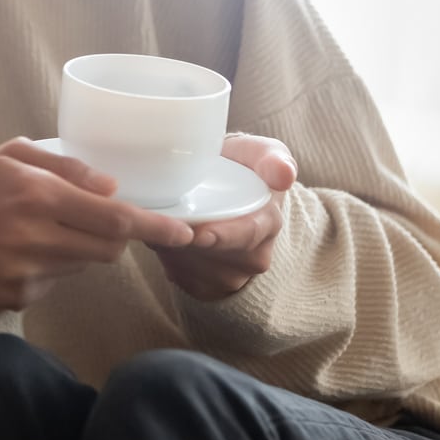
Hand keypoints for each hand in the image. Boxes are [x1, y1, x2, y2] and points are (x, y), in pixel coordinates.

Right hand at [0, 138, 195, 311]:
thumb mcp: (10, 155)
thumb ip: (65, 167)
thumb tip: (113, 188)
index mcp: (36, 195)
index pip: (114, 218)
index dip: (154, 227)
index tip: (184, 232)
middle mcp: (34, 236)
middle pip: (108, 247)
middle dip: (114, 233)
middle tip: (89, 216)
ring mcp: (25, 272)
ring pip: (83, 264)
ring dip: (78, 247)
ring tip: (37, 229)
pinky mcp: (17, 297)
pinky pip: (56, 283)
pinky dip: (50, 267)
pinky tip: (18, 251)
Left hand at [153, 133, 297, 300]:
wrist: (227, 189)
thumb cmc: (243, 167)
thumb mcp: (261, 153)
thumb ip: (272, 159)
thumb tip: (283, 174)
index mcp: (268, 224)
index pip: (247, 235)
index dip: (222, 236)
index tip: (199, 233)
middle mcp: (253, 258)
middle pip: (212, 253)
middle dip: (184, 240)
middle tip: (156, 221)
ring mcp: (229, 276)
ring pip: (190, 264)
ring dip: (168, 244)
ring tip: (157, 216)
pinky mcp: (203, 286)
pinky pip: (177, 274)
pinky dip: (163, 253)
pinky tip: (159, 232)